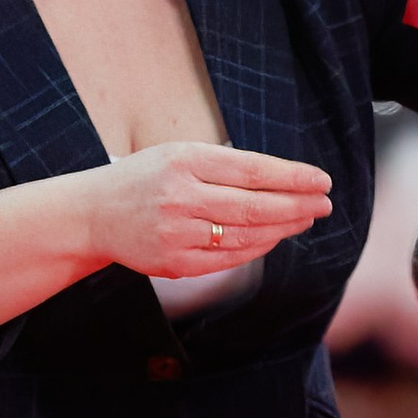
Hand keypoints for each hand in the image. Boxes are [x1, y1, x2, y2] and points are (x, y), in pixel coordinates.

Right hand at [81, 142, 332, 277]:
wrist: (94, 214)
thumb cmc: (146, 178)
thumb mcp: (179, 154)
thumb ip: (225, 164)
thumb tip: (285, 178)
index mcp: (184, 161)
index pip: (252, 170)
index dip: (292, 177)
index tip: (321, 180)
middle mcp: (180, 197)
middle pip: (254, 206)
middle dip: (297, 205)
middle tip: (323, 204)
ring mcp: (177, 233)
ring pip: (245, 236)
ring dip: (283, 228)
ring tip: (305, 219)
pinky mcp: (174, 263)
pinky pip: (228, 259)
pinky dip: (258, 248)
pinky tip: (275, 237)